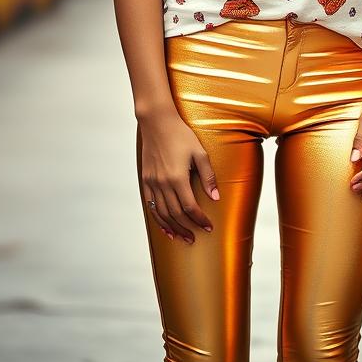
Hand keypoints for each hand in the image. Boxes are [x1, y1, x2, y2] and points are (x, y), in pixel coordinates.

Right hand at [138, 108, 218, 243]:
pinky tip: (165, 226)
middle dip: (187, 228)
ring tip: (182, 237)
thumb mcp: (199, 152)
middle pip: (175, 214)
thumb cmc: (181, 135)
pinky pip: (150, 205)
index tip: (208, 226)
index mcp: (178, 178)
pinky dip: (158, 219)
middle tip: (195, 238)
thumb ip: (208, 176)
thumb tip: (216, 197)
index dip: (200, 219)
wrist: (157, 123)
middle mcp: (163, 184)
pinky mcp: (145, 180)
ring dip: (172, 227)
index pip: (190, 207)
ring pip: (162, 213)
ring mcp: (152, 183)